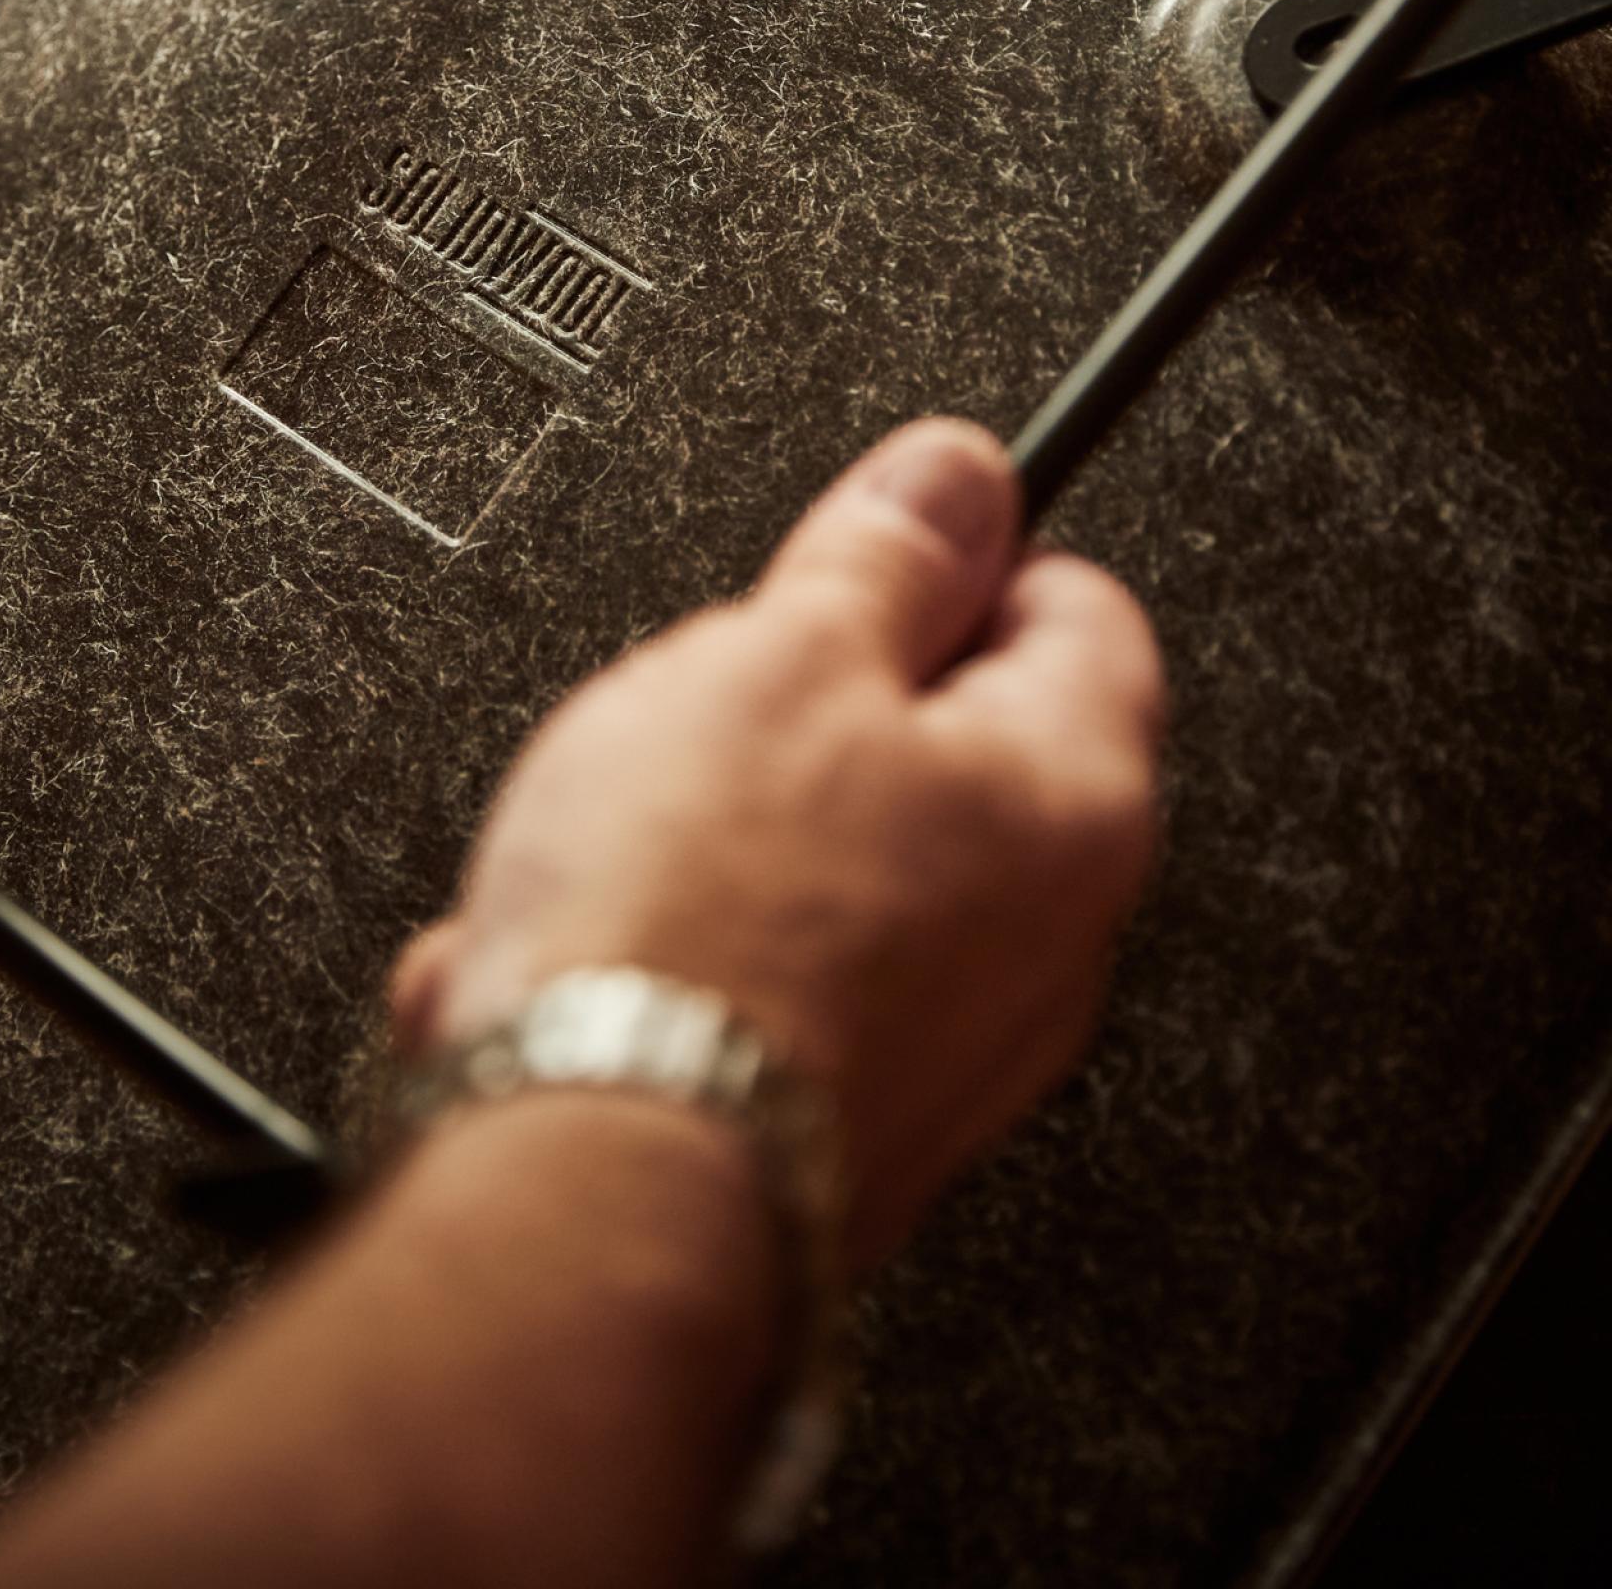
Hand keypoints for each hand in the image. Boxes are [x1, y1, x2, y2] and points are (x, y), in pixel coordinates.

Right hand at [392, 420, 1164, 1270]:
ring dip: (717, 834)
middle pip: (945, 743)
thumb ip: (883, 551)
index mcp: (1072, 798)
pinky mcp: (839, 1123)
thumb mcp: (783, 652)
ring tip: (623, 838)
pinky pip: (759, 984)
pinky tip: (589, 955)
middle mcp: (1047, 941)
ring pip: (833, 866)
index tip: (864, 553)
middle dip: (810, 706)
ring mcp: (947, 1048)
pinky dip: (675, 957)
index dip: (953, 558)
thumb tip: (956, 476)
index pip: (1076, 603)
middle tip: (718, 701)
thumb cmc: (693, 932)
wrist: (585, 1185)